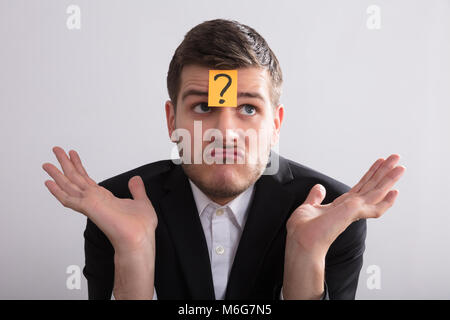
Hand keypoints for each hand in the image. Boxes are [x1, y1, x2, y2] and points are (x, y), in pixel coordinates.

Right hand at [42, 146, 157, 253]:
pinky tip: (48, 183)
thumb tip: (135, 179)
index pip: (87, 180)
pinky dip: (57, 191)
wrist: (139, 238)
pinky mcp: (88, 208)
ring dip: (58, 173)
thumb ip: (136, 190)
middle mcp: (95, 200)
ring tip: (47, 162)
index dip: (79, 166)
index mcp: (105, 198)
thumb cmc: (140, 227)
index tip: (72, 155)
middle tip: (56, 149)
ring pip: (69, 185)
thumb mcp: (141, 201)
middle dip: (65, 164)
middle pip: (75, 178)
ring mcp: (90, 204)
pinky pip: (68, 198)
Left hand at [282, 154, 404, 298]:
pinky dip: (386, 200)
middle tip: (395, 157)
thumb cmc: (303, 231)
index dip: (371, 174)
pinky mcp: (354, 212)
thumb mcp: (309, 208)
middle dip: (383, 172)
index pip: (361, 187)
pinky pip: (375, 206)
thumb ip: (315, 197)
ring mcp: (353, 211)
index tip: (379, 163)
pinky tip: (395, 191)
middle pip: (371, 186)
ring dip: (389, 178)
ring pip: (376, 192)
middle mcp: (350, 208)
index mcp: (341, 206)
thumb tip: (319, 188)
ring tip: (400, 165)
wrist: (302, 242)